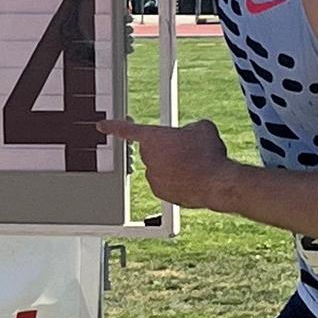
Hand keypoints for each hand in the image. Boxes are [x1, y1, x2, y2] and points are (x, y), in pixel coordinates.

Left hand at [97, 117, 232, 209]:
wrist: (215, 182)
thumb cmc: (208, 153)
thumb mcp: (202, 127)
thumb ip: (188, 127)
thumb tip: (189, 133)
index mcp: (153, 138)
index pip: (128, 130)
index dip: (113, 126)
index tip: (101, 126)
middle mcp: (148, 158)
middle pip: (152, 149)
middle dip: (165, 148)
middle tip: (185, 150)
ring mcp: (153, 177)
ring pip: (159, 167)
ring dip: (171, 165)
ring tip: (192, 165)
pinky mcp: (160, 192)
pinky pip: (165, 182)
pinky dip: (174, 180)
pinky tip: (191, 178)